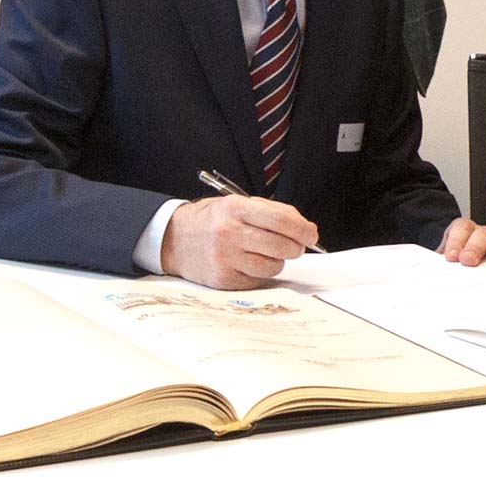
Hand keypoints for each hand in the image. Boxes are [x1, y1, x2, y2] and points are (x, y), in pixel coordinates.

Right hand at [160, 195, 319, 288]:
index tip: (311, 234)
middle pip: (282, 246)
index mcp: (235, 209)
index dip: (303, 230)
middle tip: (293, 245)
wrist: (173, 238)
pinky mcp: (222, 279)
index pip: (281, 221)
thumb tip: (305, 229)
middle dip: (295, 247)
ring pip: (273, 267)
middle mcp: (228, 233)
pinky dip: (259, 273)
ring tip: (262, 252)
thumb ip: (272, 212)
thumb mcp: (237, 205)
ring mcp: (224, 258)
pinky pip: (257, 280)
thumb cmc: (212, 220)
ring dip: (276, 261)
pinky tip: (247, 262)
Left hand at [435, 217, 485, 267]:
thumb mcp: (445, 265)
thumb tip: (429, 275)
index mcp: (463, 232)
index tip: (451, 257)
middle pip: (480, 234)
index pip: (460, 229)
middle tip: (468, 260)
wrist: (463, 272)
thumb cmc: (456, 268)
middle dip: (474, 247)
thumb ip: (440, 267)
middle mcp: (482, 235)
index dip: (456, 241)